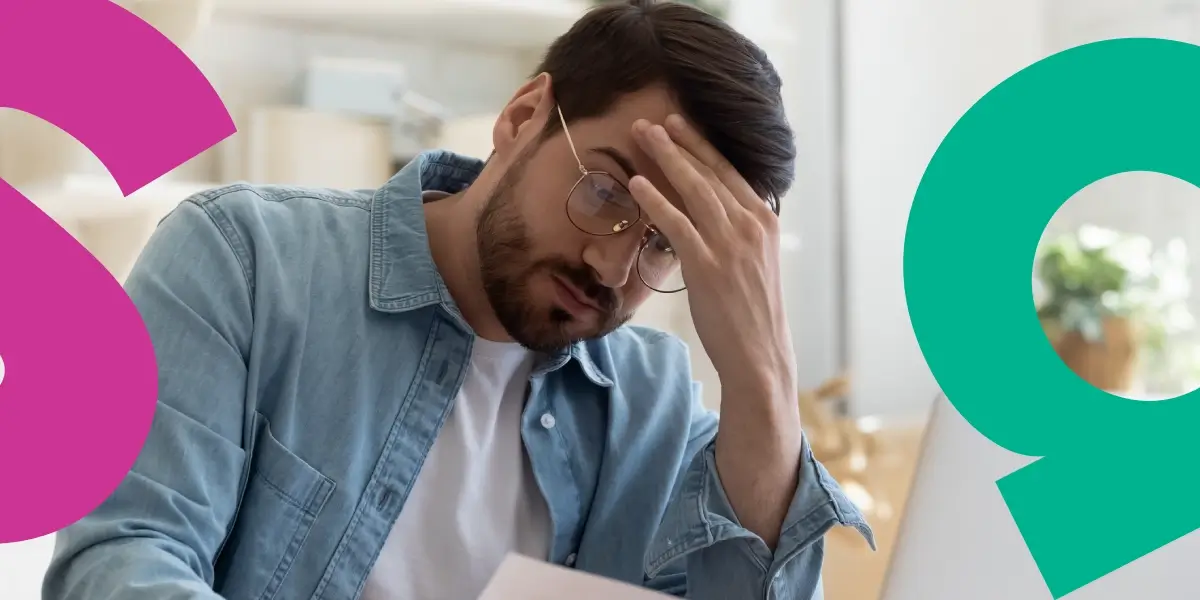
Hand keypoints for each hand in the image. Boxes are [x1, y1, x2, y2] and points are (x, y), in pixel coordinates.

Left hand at [629, 115, 796, 397]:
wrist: (759, 352)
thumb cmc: (752, 310)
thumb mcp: (755, 260)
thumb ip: (737, 231)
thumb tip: (713, 210)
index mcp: (764, 220)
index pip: (729, 171)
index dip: (701, 145)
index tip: (680, 124)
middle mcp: (750, 224)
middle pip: (709, 171)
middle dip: (679, 141)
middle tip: (651, 120)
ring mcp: (730, 243)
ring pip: (694, 188)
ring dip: (665, 157)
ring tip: (641, 136)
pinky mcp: (708, 264)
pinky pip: (677, 223)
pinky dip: (656, 200)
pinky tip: (637, 184)